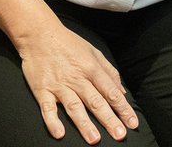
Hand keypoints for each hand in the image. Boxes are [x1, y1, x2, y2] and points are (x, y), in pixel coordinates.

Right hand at [17, 25, 139, 143]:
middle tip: (120, 135)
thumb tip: (122, 92)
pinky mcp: (42, 90)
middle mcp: (77, 78)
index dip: (123, 108)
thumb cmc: (69, 44)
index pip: (111, 92)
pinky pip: (47, 108)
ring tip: (94, 139)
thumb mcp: (93, 52)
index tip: (132, 123)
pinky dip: (52, 121)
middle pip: (96, 101)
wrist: (39, 34)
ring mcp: (59, 85)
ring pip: (74, 106)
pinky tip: (59, 134)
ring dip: (85, 124)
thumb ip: (109, 72)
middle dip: (109, 119)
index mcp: (91, 69)